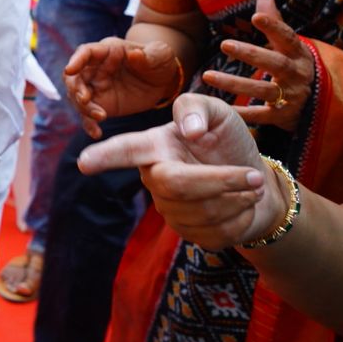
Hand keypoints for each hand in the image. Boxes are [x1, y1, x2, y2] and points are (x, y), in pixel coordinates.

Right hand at [64, 37, 181, 138]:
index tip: (70, 70)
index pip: (86, 52)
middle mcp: (95, 69)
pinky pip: (88, 116)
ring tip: (101, 116)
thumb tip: (134, 54)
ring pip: (78, 98)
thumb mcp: (161, 55)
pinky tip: (96, 133)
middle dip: (75, 88)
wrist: (162, 82)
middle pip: (74, 77)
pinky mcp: (100, 105)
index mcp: (108, 51)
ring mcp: (96, 88)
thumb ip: (150, 54)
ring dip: (83, 108)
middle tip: (85, 100)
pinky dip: (89, 124)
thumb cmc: (159, 62)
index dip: (75, 60)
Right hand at [78, 93, 287, 248]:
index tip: (84, 162)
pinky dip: (242, 217)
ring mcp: (170, 209)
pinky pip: (215, 232)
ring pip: (201, 210)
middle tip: (254, 176)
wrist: (258, 183)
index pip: (126, 150)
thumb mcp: (219, 114)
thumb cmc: (228, 143)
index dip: (105, 156)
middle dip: (219, 180)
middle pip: (175, 184)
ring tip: (252, 184)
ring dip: (238, 198)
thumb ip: (198, 108)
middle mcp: (155, 178)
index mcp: (156, 146)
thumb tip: (189, 132)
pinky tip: (244, 204)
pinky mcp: (189, 233)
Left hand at [201, 0, 312, 131]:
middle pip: (275, 63)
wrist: (322, 104)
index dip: (274, 27)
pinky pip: (259, 116)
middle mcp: (296, 75)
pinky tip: (220, 109)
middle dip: (251, 54)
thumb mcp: (291, 45)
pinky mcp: (282, 117)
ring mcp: (290, 97)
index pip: (288, 37)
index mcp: (298, 54)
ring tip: (208, 75)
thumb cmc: (297, 66)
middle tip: (224, 44)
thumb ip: (275, 20)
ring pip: (262, 90)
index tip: (256, 16)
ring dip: (234, 84)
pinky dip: (242, 114)